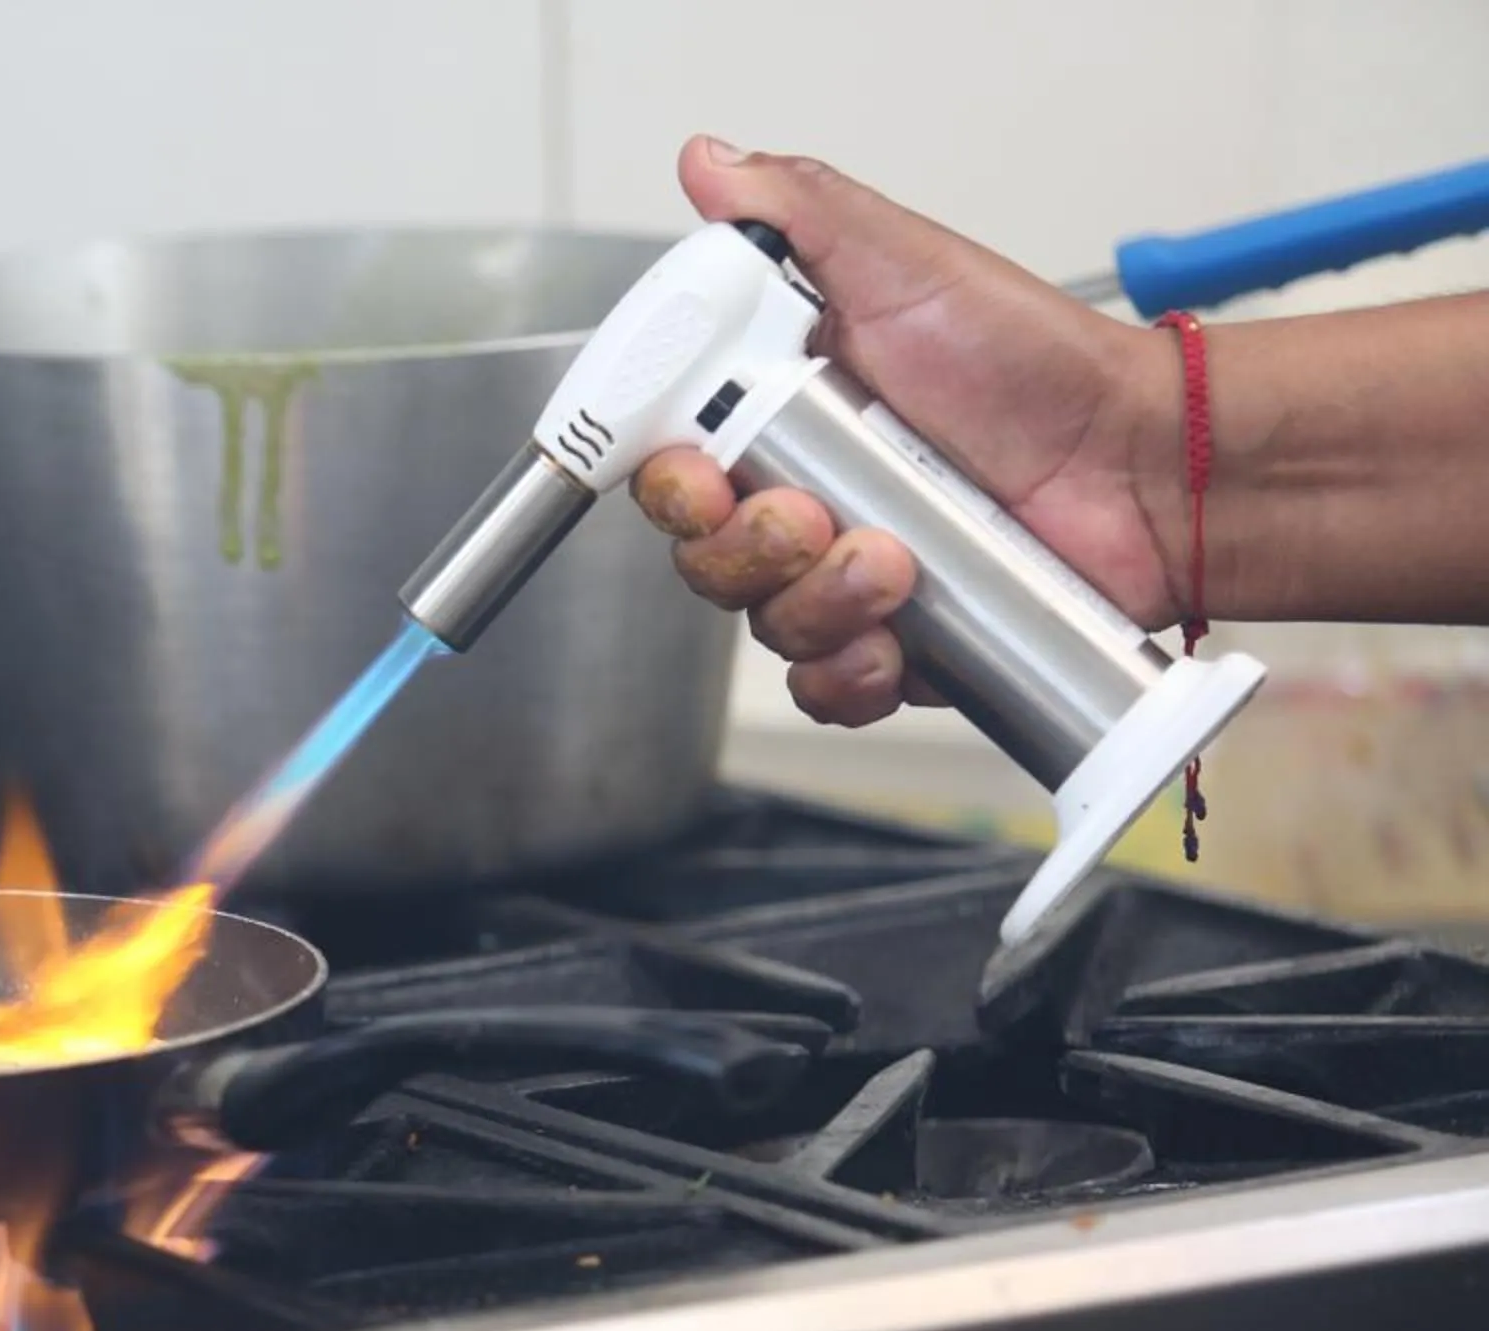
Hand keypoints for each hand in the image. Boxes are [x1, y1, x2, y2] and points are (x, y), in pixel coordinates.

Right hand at [633, 137, 1180, 726]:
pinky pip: (823, 682)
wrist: (1144, 469)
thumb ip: (800, 214)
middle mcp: (804, 493)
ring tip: (895, 564)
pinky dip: (846, 673)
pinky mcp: (889, 640)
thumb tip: (710, 165)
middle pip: (702, 553)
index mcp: (783, 411)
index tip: (703, 477)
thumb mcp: (910, 264)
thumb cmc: (1040, 366)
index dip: (670, 482)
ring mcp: (841, 574)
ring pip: (762, 621)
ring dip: (813, 603)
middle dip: (746, 546)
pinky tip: (892, 639)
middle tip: (813, 514)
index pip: (672, 462)